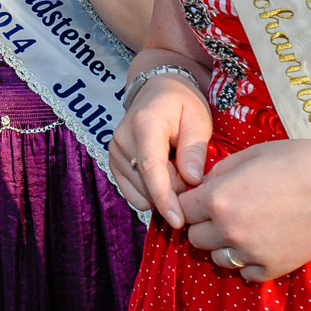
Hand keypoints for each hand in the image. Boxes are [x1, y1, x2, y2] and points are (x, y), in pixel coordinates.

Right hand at [109, 75, 212, 229]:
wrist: (158, 90)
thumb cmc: (182, 103)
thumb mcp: (198, 119)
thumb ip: (194, 150)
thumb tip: (192, 181)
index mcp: (145, 124)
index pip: (151, 168)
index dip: (165, 198)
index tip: (178, 221)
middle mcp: (122, 139)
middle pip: (147, 184)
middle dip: (174, 190)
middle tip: (191, 170)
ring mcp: (114, 151)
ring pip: (141, 192)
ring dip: (163, 191)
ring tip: (176, 167)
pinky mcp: (112, 162)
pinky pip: (133, 192)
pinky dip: (151, 192)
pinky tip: (164, 175)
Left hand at [177, 139, 310, 282]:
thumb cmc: (298, 161)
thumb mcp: (251, 154)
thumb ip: (220, 171)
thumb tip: (203, 184)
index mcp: (219, 198)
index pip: (183, 208)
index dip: (192, 201)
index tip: (204, 196)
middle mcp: (229, 230)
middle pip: (195, 237)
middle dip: (204, 224)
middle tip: (225, 211)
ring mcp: (250, 253)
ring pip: (217, 258)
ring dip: (224, 244)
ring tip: (246, 227)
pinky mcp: (272, 269)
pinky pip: (245, 272)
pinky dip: (248, 261)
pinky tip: (263, 242)